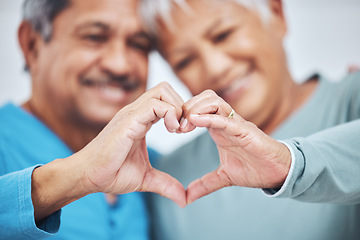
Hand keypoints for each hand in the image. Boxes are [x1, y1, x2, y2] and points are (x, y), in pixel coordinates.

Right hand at [32, 82, 185, 220]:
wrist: (88, 176)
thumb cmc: (112, 173)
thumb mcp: (146, 178)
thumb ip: (166, 184)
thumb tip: (183, 199)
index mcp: (141, 120)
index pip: (165, 99)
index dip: (180, 112)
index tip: (183, 132)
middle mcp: (136, 112)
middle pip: (165, 88)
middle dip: (181, 105)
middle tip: (183, 128)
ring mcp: (132, 114)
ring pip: (162, 90)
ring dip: (177, 108)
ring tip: (177, 130)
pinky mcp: (129, 120)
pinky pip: (155, 104)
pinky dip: (170, 114)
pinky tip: (172, 131)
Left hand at [180, 90, 290, 203]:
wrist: (278, 173)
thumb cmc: (254, 169)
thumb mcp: (223, 177)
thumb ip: (205, 184)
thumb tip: (186, 198)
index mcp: (219, 129)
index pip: (199, 108)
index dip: (184, 114)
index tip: (174, 130)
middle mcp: (227, 122)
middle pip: (204, 98)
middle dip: (187, 107)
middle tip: (177, 126)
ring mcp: (236, 124)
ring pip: (214, 101)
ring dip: (196, 109)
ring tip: (185, 126)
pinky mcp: (246, 131)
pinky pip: (227, 119)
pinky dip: (210, 118)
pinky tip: (195, 121)